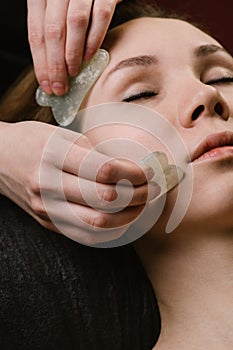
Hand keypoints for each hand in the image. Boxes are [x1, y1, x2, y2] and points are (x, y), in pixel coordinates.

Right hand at [0, 121, 158, 244]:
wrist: (0, 159)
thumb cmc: (34, 141)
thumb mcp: (64, 135)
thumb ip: (96, 154)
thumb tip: (132, 170)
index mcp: (54, 155)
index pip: (106, 170)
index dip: (136, 173)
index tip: (152, 170)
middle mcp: (48, 185)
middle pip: (106, 200)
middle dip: (140, 195)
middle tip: (155, 187)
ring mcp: (47, 208)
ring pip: (98, 224)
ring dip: (130, 216)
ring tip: (144, 204)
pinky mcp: (48, 223)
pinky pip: (85, 235)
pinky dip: (112, 231)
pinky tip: (125, 219)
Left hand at [27, 0, 121, 95]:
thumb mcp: (56, 6)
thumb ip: (53, 28)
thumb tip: (51, 65)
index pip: (36, 32)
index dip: (40, 62)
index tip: (46, 84)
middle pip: (53, 31)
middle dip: (55, 65)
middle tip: (59, 87)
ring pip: (74, 24)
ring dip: (73, 54)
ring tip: (72, 74)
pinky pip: (100, 16)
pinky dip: (94, 38)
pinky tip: (90, 56)